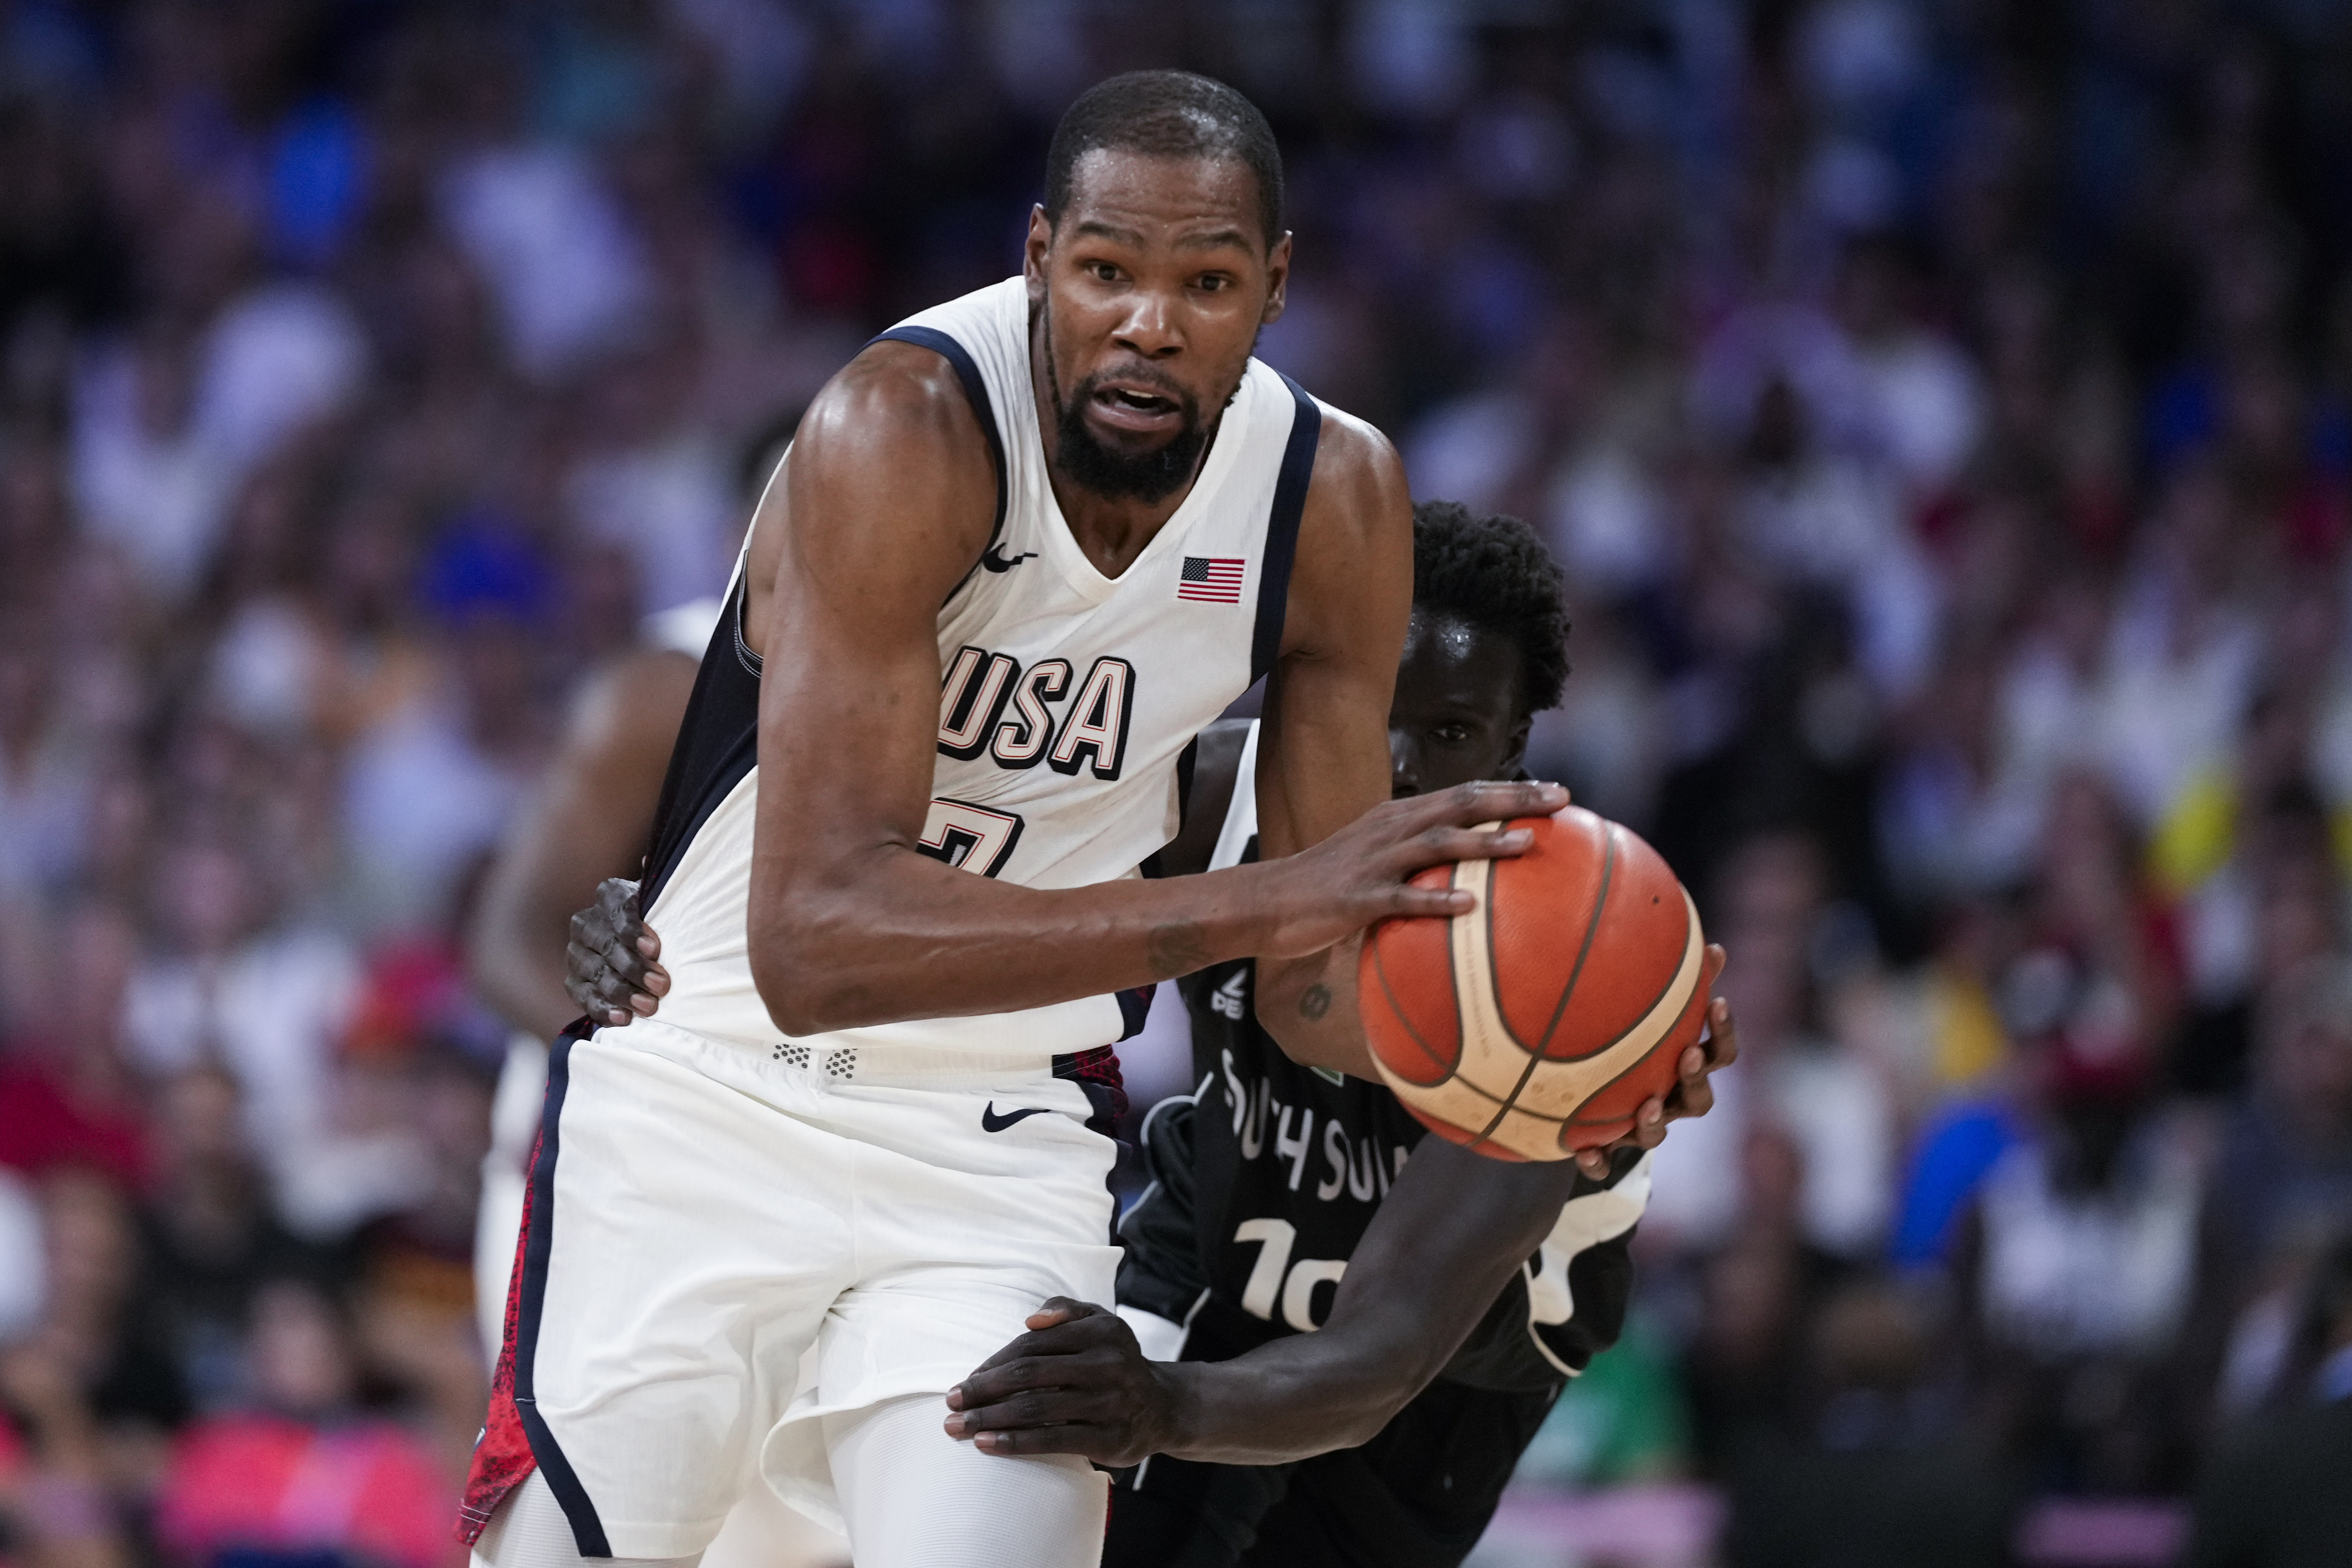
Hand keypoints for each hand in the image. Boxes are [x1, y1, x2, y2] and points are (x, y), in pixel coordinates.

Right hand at [564, 878, 669, 1027]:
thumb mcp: (668, 901)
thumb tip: (649, 863)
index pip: (618, 909)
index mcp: (611, 895)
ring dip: (621, 991)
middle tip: (662, 985)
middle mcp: (587, 922)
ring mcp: (576, 953)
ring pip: (593, 972)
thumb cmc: (664, 920)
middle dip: (634, 967)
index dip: (634, 930)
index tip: (656, 949)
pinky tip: (623, 1019)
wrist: (646, 947)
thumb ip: (664, 886)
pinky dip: (603, 1009)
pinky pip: (583, 996)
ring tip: (650, 1006)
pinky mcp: (574, 981)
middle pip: (605, 944)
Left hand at [942, 1298, 1182, 1466]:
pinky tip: (987, 1444)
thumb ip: (1066, 1309)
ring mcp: (1109, 1403)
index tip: (967, 1378)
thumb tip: (1031, 1320)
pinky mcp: (1108, 1438)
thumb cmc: (1113, 1361)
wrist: (1162, 1407)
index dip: (995, 1361)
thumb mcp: (1100, 1322)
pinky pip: (1053, 1440)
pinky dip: (1015, 1442)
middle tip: (952, 1403)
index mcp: (1101, 1330)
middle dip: (984, 1389)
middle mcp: (1108, 1363)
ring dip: (990, 1417)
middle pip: (1030, 1374)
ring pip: (1036, 1408)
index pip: (1033, 1344)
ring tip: (958, 1426)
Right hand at [1259, 781, 1570, 958]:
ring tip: (1525, 845)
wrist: (1267, 902)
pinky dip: (1435, 899)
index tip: (1557, 792)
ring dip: (1482, 842)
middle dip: (1512, 800)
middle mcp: (1389, 830)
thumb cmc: (1328, 886)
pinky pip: (1401, 899)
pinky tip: (1467, 905)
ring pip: (1435, 843)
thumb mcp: (1376, 861)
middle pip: (1460, 804)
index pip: (1464, 793)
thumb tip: (1470, 878)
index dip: (1511, 789)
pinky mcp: (1356, 898)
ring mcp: (1373, 862)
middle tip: (1560, 801)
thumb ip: (1418, 861)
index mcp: (1397, 818)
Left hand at [1570, 943, 1736, 1178]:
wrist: (1584, 1101)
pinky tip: (1583, 1152)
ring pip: (1657, 1134)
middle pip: (1699, 1100)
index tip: (1717, 1002)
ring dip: (1654, 1123)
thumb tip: (1707, 942)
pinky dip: (1598, 1159)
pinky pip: (1606, 1162)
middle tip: (1689, 1053)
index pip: (1720, 1054)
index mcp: (1684, 1068)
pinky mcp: (1609, 1150)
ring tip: (1645, 1107)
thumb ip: (1674, 982)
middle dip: (1696, 1078)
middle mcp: (1670, 1101)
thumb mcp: (1648, 1011)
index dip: (1723, 1033)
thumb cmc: (1627, 1042)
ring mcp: (1641, 1128)